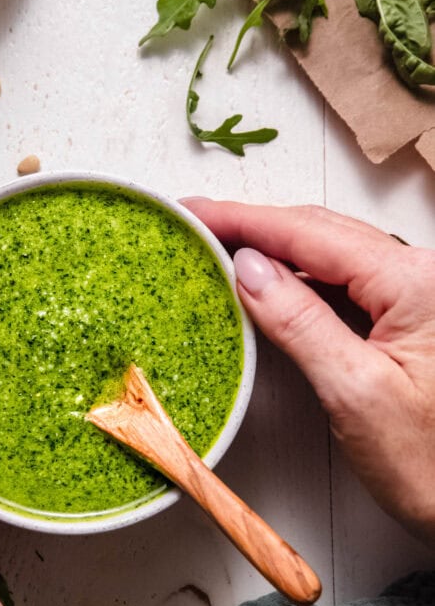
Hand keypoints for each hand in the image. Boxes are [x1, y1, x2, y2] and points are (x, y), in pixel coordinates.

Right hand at [184, 200, 434, 541]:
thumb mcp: (355, 393)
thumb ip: (299, 322)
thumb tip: (248, 269)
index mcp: (415, 281)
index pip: (310, 233)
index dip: (244, 220)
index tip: (194, 212)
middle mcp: (422, 274)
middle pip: (320, 232)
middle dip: (254, 226)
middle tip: (195, 226)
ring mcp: (418, 294)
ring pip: (331, 255)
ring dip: (275, 249)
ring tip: (221, 249)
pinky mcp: (411, 318)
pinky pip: (345, 282)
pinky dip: (301, 277)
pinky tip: (270, 284)